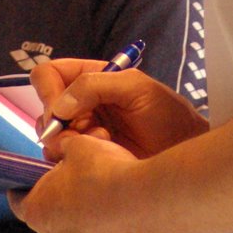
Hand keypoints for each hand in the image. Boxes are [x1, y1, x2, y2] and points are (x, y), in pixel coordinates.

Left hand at [9, 134, 151, 232]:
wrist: (148, 200)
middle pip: (49, 221)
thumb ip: (64, 150)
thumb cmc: (107, 173)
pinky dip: (106, 231)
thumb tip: (65, 150)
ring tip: (102, 200)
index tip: (31, 182)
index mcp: (38, 212)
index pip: (19, 202)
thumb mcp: (78, 145)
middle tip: (76, 185)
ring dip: (83, 221)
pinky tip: (121, 213)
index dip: (25, 188)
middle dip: (59, 204)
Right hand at [31, 60, 206, 160]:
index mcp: (92, 78)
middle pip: (45, 108)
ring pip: (50, 137)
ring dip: (71, 140)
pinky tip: (104, 154)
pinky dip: (78, 156)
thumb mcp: (137, 88)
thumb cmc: (169, 116)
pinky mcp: (87, 157)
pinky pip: (63, 159)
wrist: (186, 153)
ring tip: (104, 141)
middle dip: (58, 122)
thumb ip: (95, 85)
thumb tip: (59, 106)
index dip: (48, 90)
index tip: (60, 110)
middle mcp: (83, 104)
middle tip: (84, 130)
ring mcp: (84, 133)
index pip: (50, 74)